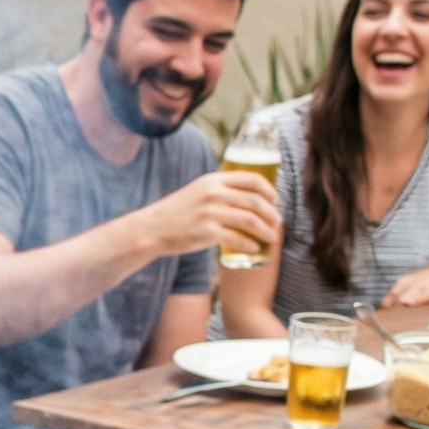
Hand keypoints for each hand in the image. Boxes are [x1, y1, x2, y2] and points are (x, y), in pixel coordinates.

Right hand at [136, 171, 280, 260]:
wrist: (151, 229)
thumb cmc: (175, 213)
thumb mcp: (197, 192)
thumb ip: (219, 191)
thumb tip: (246, 199)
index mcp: (213, 180)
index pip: (251, 179)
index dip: (268, 190)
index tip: (274, 200)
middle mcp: (213, 194)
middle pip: (255, 201)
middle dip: (272, 213)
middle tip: (277, 222)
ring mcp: (210, 213)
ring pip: (251, 220)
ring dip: (266, 230)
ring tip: (271, 237)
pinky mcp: (207, 232)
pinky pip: (238, 238)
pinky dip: (250, 244)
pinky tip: (255, 248)